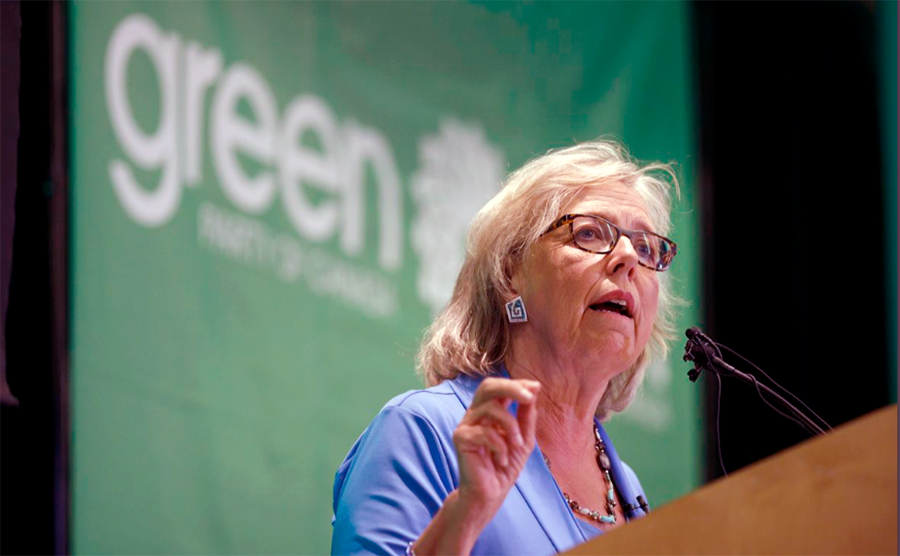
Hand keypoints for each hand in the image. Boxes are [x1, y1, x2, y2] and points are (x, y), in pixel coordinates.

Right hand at [452, 378, 540, 523]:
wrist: (491, 493)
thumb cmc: (505, 465)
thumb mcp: (524, 438)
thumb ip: (527, 414)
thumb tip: (534, 388)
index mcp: (489, 411)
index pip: (499, 387)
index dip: (517, 383)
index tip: (536, 387)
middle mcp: (475, 414)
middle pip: (487, 387)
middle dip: (511, 388)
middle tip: (529, 398)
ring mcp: (466, 425)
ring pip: (490, 409)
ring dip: (511, 428)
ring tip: (517, 446)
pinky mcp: (460, 438)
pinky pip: (485, 432)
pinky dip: (500, 447)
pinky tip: (501, 461)